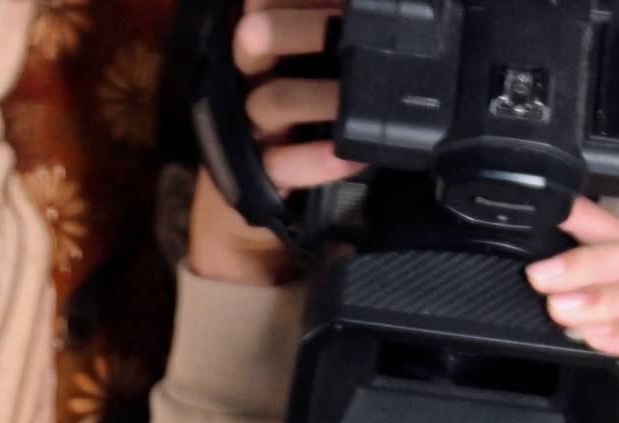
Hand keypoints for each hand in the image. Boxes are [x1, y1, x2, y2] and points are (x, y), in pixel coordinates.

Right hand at [184, 7, 360, 286]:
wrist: (249, 206)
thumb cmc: (292, 124)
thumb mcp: (301, 73)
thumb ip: (329, 42)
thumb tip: (371, 13)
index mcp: (261, 46)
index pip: (262, 4)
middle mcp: (248, 80)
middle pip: (256, 39)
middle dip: (302, 27)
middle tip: (346, 23)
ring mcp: (250, 128)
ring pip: (274, 101)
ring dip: (322, 98)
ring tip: (363, 99)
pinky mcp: (257, 176)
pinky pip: (282, 165)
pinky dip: (316, 161)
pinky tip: (349, 157)